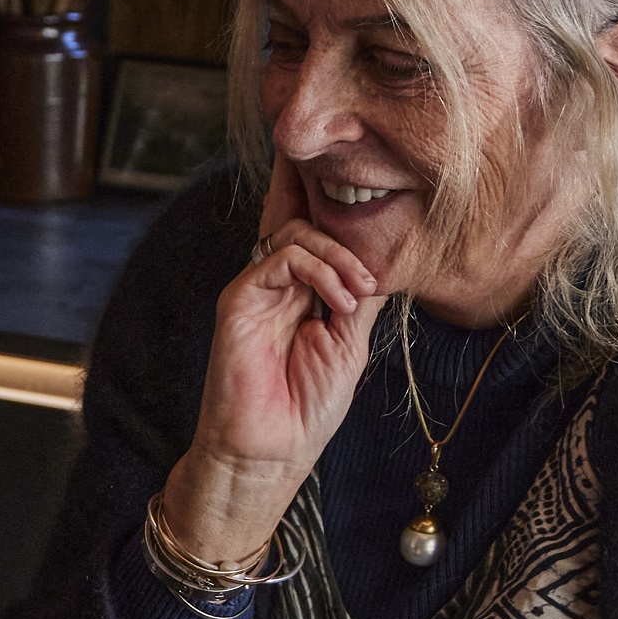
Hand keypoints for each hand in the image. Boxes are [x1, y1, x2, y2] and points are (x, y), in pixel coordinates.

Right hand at [172, 156, 390, 563]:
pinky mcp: (238, 299)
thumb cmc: (308, 406)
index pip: (312, 230)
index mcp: (302, 291)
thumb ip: (358, 295)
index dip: (324, 195)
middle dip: (338, 213)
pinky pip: (281, 257)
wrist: (271, 449)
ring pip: (296, 232)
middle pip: (301, 215)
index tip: (355, 169)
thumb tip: (378, 253)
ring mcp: (255, 288)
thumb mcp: (350, 342)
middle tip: (370, 265)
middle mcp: (276, 282)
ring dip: (339, 257)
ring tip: (358, 294)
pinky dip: (319, 270)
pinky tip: (339, 301)